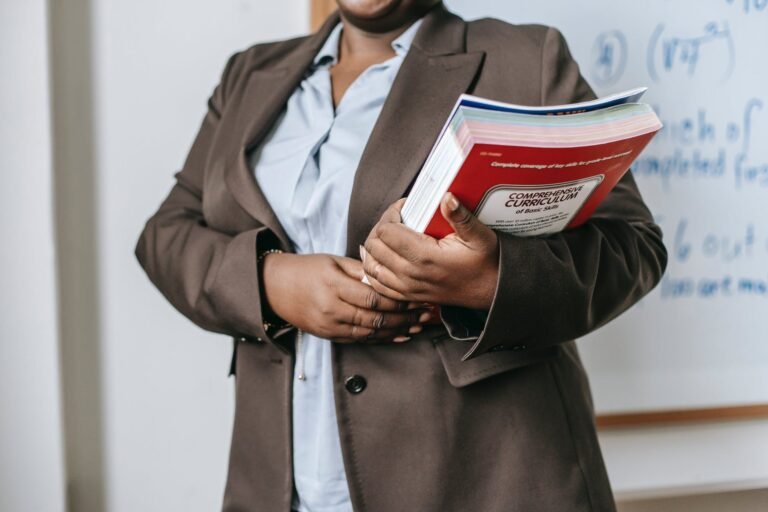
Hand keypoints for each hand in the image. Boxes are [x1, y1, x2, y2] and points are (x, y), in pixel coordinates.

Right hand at [262, 252, 429, 342]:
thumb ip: (361, 269)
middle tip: (426, 314)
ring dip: (398, 331)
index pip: (373, 297)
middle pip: (375, 318)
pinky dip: (382, 339)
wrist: (275, 288)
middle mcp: (332, 309)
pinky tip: (400, 336)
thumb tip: (390, 274)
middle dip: (404, 318)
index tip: (418, 296)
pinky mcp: (329, 335)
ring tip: (419, 326)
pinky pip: (360, 340)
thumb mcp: (333, 262)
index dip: (399, 300)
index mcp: (334, 285)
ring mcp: (330, 325)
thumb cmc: (308, 269)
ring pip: (371, 332)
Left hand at [361, 193, 498, 309]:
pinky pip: (376, 283)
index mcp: (425, 257)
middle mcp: (411, 274)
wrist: (490, 292)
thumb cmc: (485, 262)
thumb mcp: (479, 235)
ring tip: (388, 235)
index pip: (386, 231)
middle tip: (396, 218)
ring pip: (370, 265)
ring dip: (374, 247)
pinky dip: (374, 268)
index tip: (405, 207)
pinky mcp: (406, 296)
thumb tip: (447, 196)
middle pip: (373, 246)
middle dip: (380, 227)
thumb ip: (460, 216)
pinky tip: (383, 256)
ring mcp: (406, 288)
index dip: (391, 213)